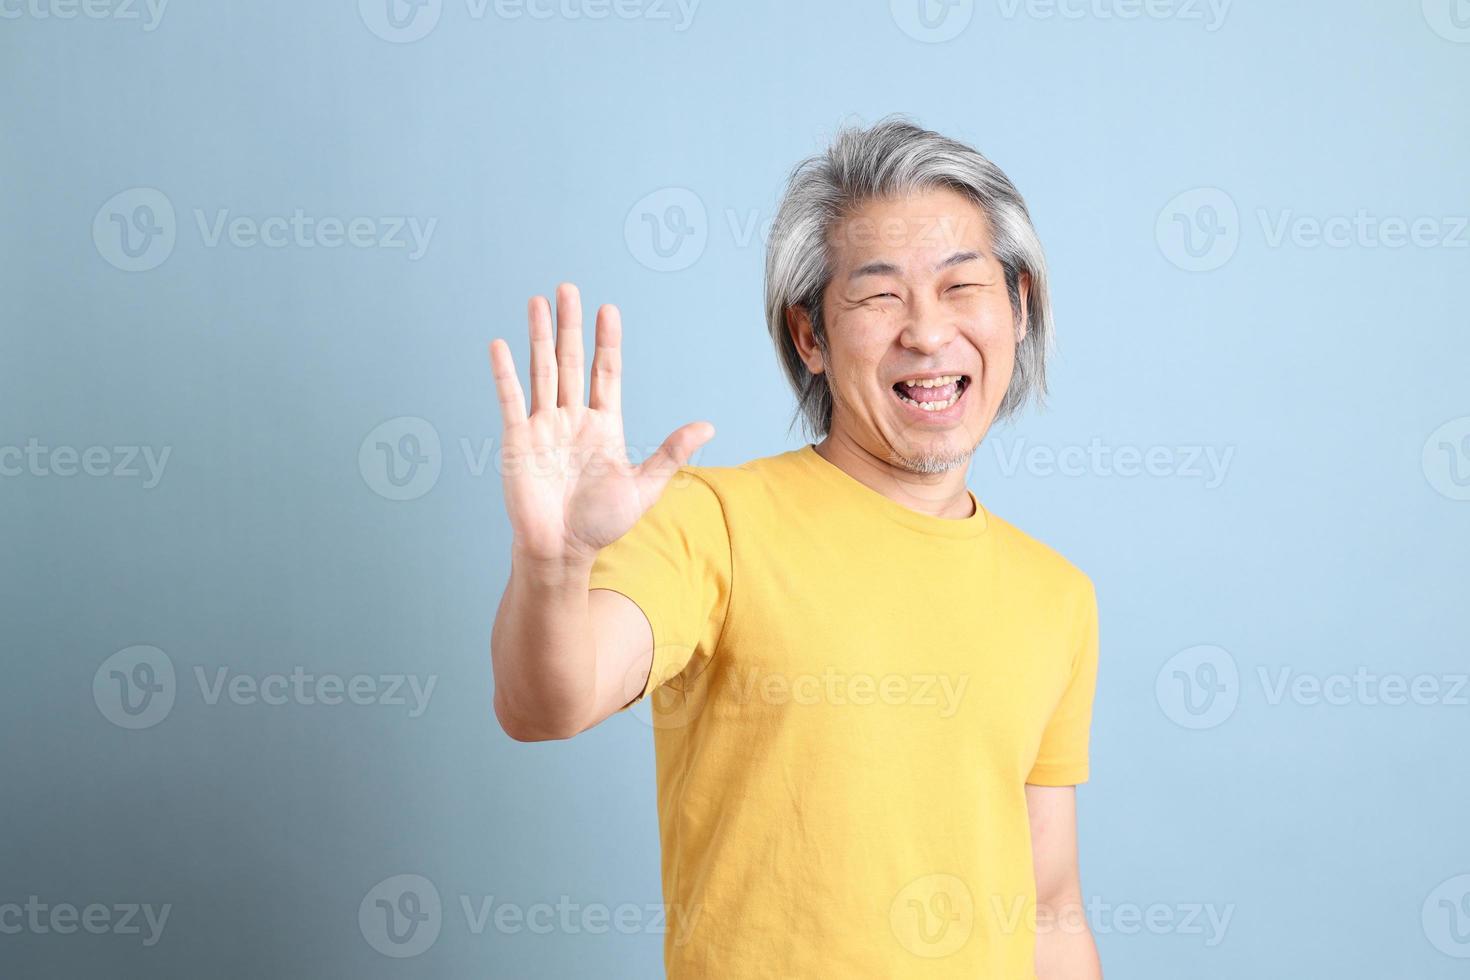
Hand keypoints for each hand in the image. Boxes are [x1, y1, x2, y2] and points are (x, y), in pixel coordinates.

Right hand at [488, 283, 714, 567]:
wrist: (562, 551)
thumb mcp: (645, 486)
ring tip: (539, 302)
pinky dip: (505, 373)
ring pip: (542, 371)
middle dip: (571, 325)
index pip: (605, 372)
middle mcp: (572, 418)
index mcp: (603, 425)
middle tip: (568, 288)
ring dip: (540, 337)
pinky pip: (511, 399)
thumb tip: (708, 426)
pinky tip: (501, 345)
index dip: (606, 341)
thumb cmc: (601, 523)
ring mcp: (543, 426)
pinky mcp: (517, 440)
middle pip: (570, 361)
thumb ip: (671, 452)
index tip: (608, 310)